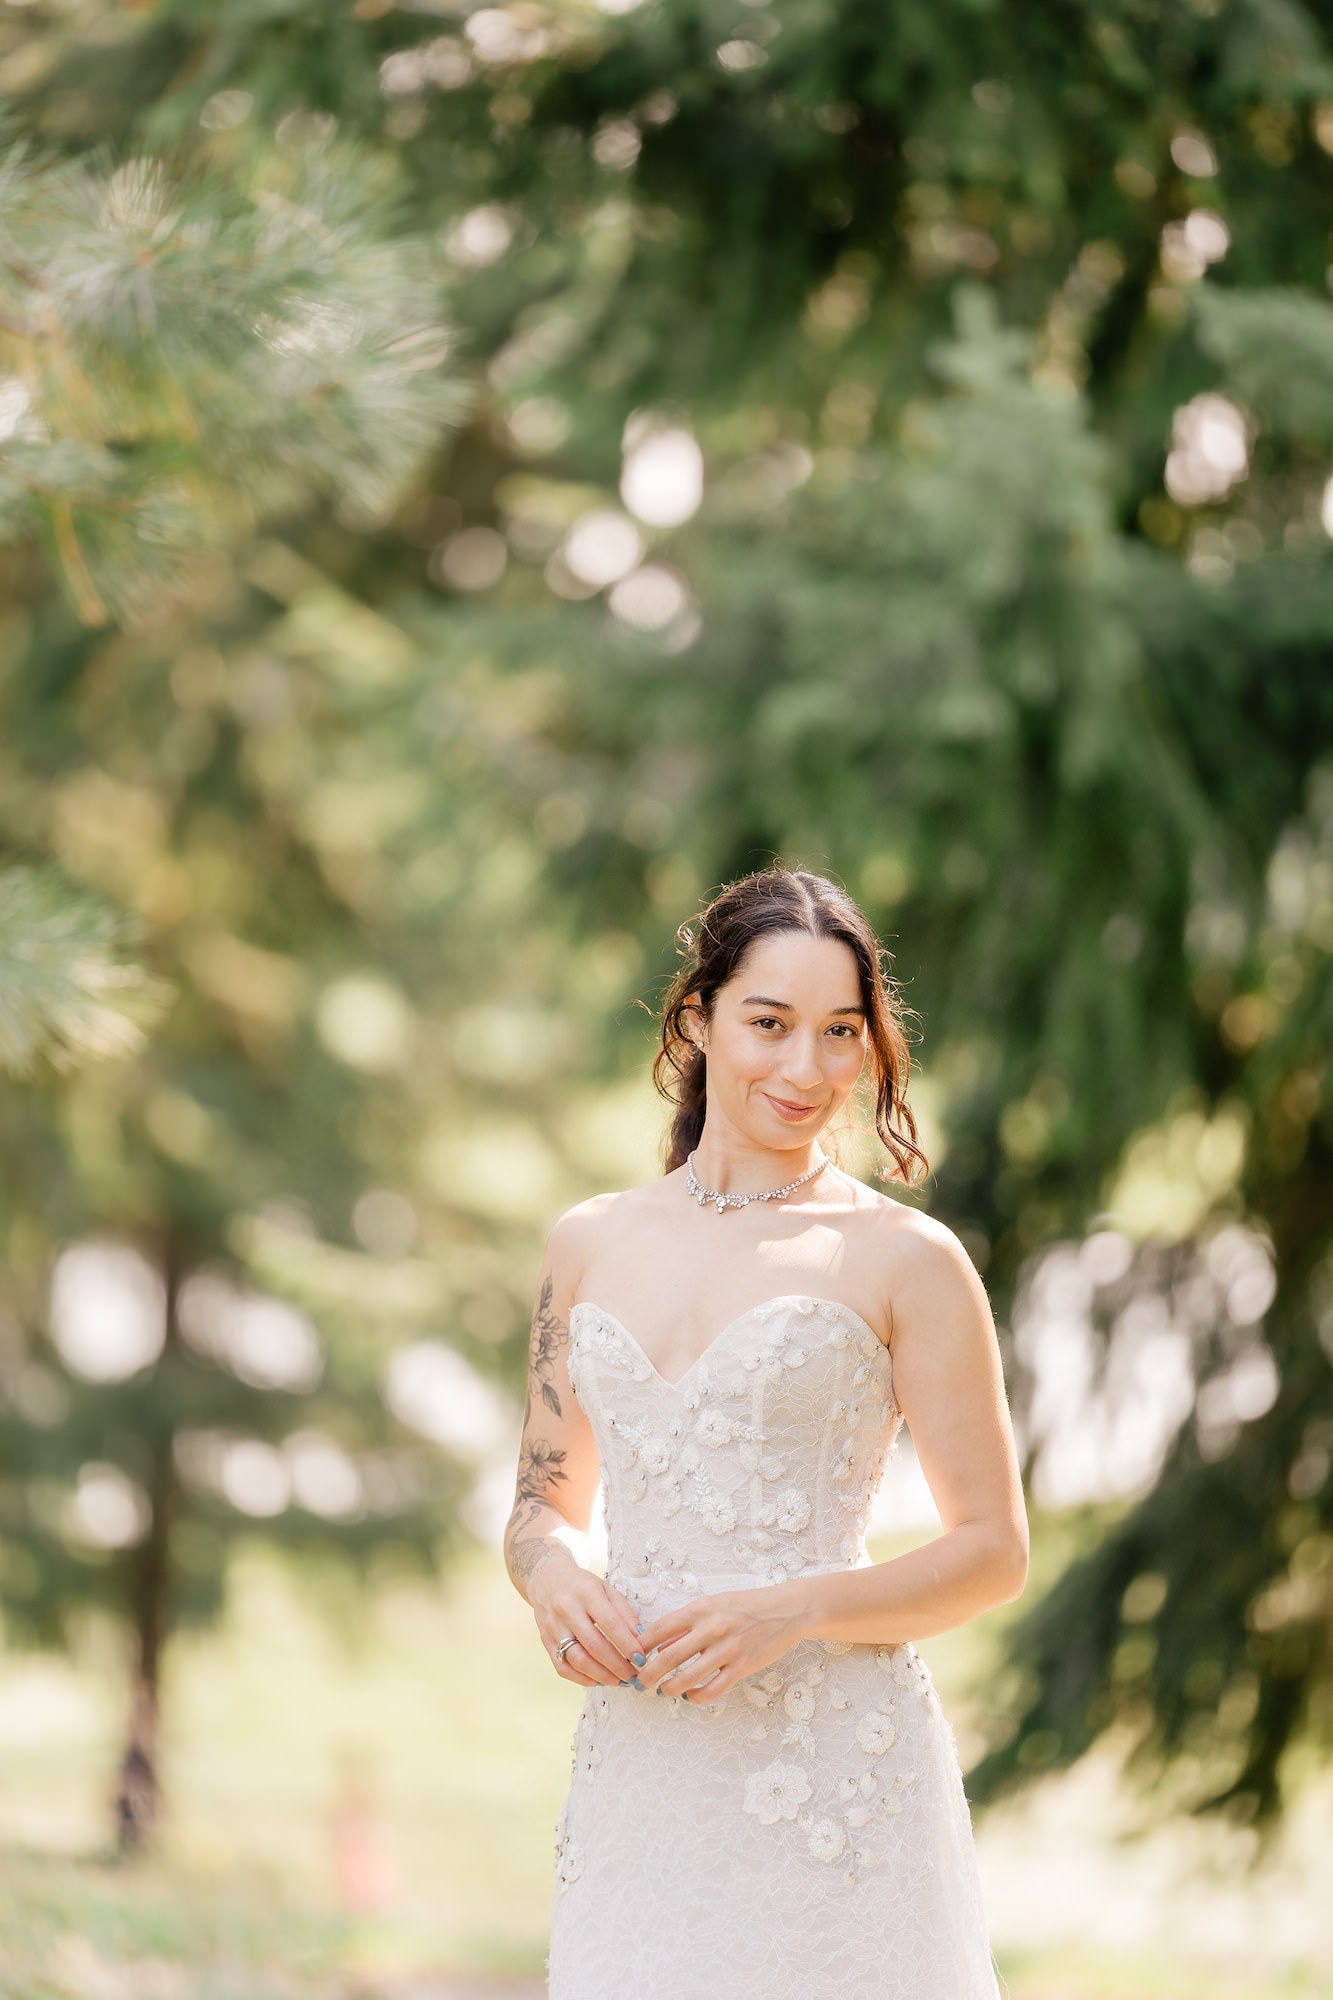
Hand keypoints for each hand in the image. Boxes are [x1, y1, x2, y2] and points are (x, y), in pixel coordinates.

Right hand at [531, 1560, 645, 1689]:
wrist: (546, 1579)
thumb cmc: (581, 1585)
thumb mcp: (606, 1589)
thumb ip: (624, 1613)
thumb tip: (640, 1639)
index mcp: (586, 1593)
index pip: (610, 1623)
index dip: (627, 1644)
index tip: (641, 1659)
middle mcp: (567, 1610)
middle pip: (594, 1645)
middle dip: (617, 1665)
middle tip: (633, 1676)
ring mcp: (553, 1627)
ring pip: (578, 1660)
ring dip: (601, 1676)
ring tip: (618, 1681)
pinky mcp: (545, 1642)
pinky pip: (563, 1668)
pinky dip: (582, 1679)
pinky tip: (597, 1680)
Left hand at [635, 1585, 807, 1702]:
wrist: (786, 1609)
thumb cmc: (746, 1605)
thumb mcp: (713, 1604)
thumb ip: (687, 1623)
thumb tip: (660, 1645)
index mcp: (701, 1609)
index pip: (660, 1629)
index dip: (641, 1646)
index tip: (632, 1657)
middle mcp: (712, 1629)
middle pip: (669, 1657)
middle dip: (649, 1674)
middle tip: (640, 1682)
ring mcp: (728, 1650)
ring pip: (688, 1678)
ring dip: (670, 1689)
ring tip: (664, 1691)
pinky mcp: (742, 1667)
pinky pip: (713, 1690)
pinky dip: (697, 1697)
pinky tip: (691, 1696)